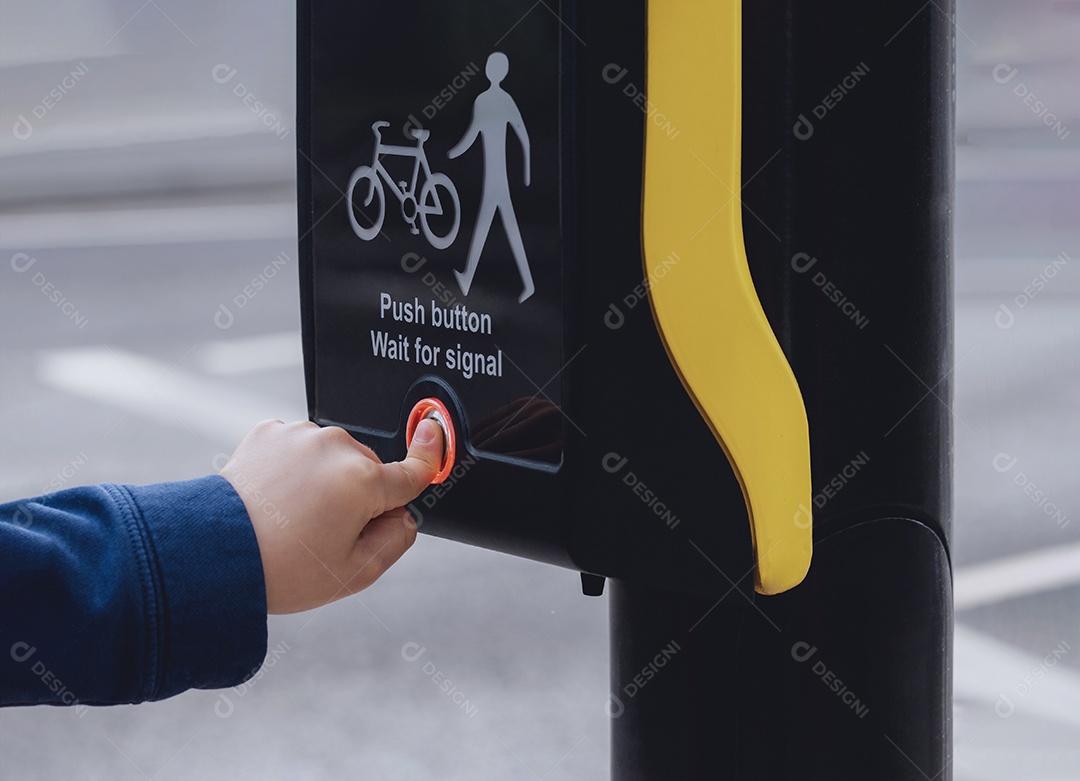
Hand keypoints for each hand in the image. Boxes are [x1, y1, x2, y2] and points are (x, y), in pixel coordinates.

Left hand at [220, 419, 443, 613]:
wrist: (215, 552)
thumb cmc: (280, 568)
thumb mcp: (355, 574)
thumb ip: (397, 540)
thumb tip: (405, 515)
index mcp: (363, 481)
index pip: (412, 470)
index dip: (429, 456)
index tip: (436, 433)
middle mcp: (335, 448)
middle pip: (368, 470)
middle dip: (358, 495)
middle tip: (325, 532)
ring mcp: (300, 436)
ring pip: (334, 456)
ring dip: (325, 479)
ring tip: (294, 517)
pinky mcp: (270, 432)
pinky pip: (300, 448)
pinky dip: (295, 468)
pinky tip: (277, 497)